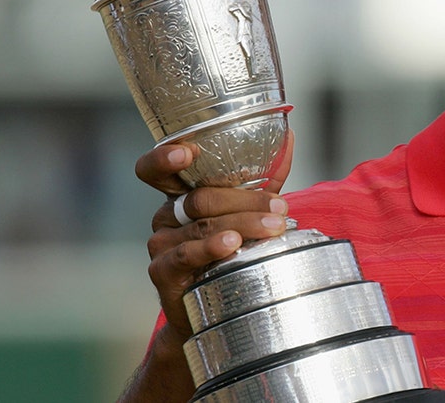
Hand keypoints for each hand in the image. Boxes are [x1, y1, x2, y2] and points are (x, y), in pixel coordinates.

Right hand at [135, 132, 294, 338]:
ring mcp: (161, 244)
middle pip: (199, 198)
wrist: (216, 307)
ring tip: (272, 228)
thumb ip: (264, 175)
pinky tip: (231, 245)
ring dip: (242, 224)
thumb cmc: (231, 249)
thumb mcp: (247, 208)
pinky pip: (186, 255)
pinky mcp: (162, 272)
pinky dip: (210, 248)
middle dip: (244, 201)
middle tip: (279, 209)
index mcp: (179, 194)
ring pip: (201, 226)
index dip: (164, 157)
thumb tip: (289, 137)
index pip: (155, 168)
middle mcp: (165, 216)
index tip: (187, 152)